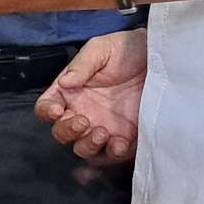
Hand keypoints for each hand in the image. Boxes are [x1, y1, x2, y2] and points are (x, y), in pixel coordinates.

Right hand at [37, 30, 146, 167]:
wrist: (157, 58)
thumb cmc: (125, 50)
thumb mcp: (101, 49)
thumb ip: (81, 65)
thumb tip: (65, 82)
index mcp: (69, 91)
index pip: (46, 107)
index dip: (46, 112)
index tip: (56, 110)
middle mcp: (81, 111)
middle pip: (61, 133)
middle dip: (67, 131)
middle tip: (83, 121)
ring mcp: (101, 126)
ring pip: (82, 149)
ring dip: (87, 145)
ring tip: (102, 132)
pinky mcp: (124, 137)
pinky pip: (111, 154)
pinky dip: (112, 153)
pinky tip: (119, 142)